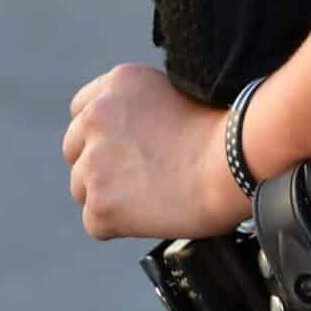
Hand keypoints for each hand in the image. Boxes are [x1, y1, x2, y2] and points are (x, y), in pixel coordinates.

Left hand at [63, 64, 248, 240]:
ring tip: (150, 197)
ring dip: (108, 194)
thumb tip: (130, 132)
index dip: (101, 133)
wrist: (235, 164)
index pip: (82, 110)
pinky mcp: (100, 204)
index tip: (121, 148)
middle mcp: (96, 119)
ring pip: (82, 187)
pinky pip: (96, 222)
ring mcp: (94, 163)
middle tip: (136, 177)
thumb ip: (140, 106)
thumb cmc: (222, 132)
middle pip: (75, 149)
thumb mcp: (174, 92)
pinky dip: (119, 225)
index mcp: (115, 85)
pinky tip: (150, 216)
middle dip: (98, 164)